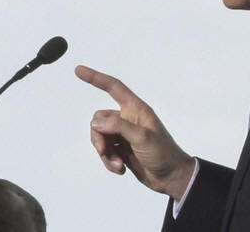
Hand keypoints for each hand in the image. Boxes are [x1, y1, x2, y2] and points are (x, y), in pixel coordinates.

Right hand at [75, 65, 194, 199]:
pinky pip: (104, 151)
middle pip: (99, 119)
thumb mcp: (142, 137)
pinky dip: (108, 161)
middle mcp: (128, 118)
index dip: (96, 78)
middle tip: (106, 151)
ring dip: (104, 152)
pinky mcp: (121, 150)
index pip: (113, 87)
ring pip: (99, 137)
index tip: (79, 70)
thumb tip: (95, 123)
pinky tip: (120, 169)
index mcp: (136, 109)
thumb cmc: (162, 152)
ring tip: (117, 164)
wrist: (171, 177)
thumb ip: (118, 127)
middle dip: (99, 137)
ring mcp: (123, 135)